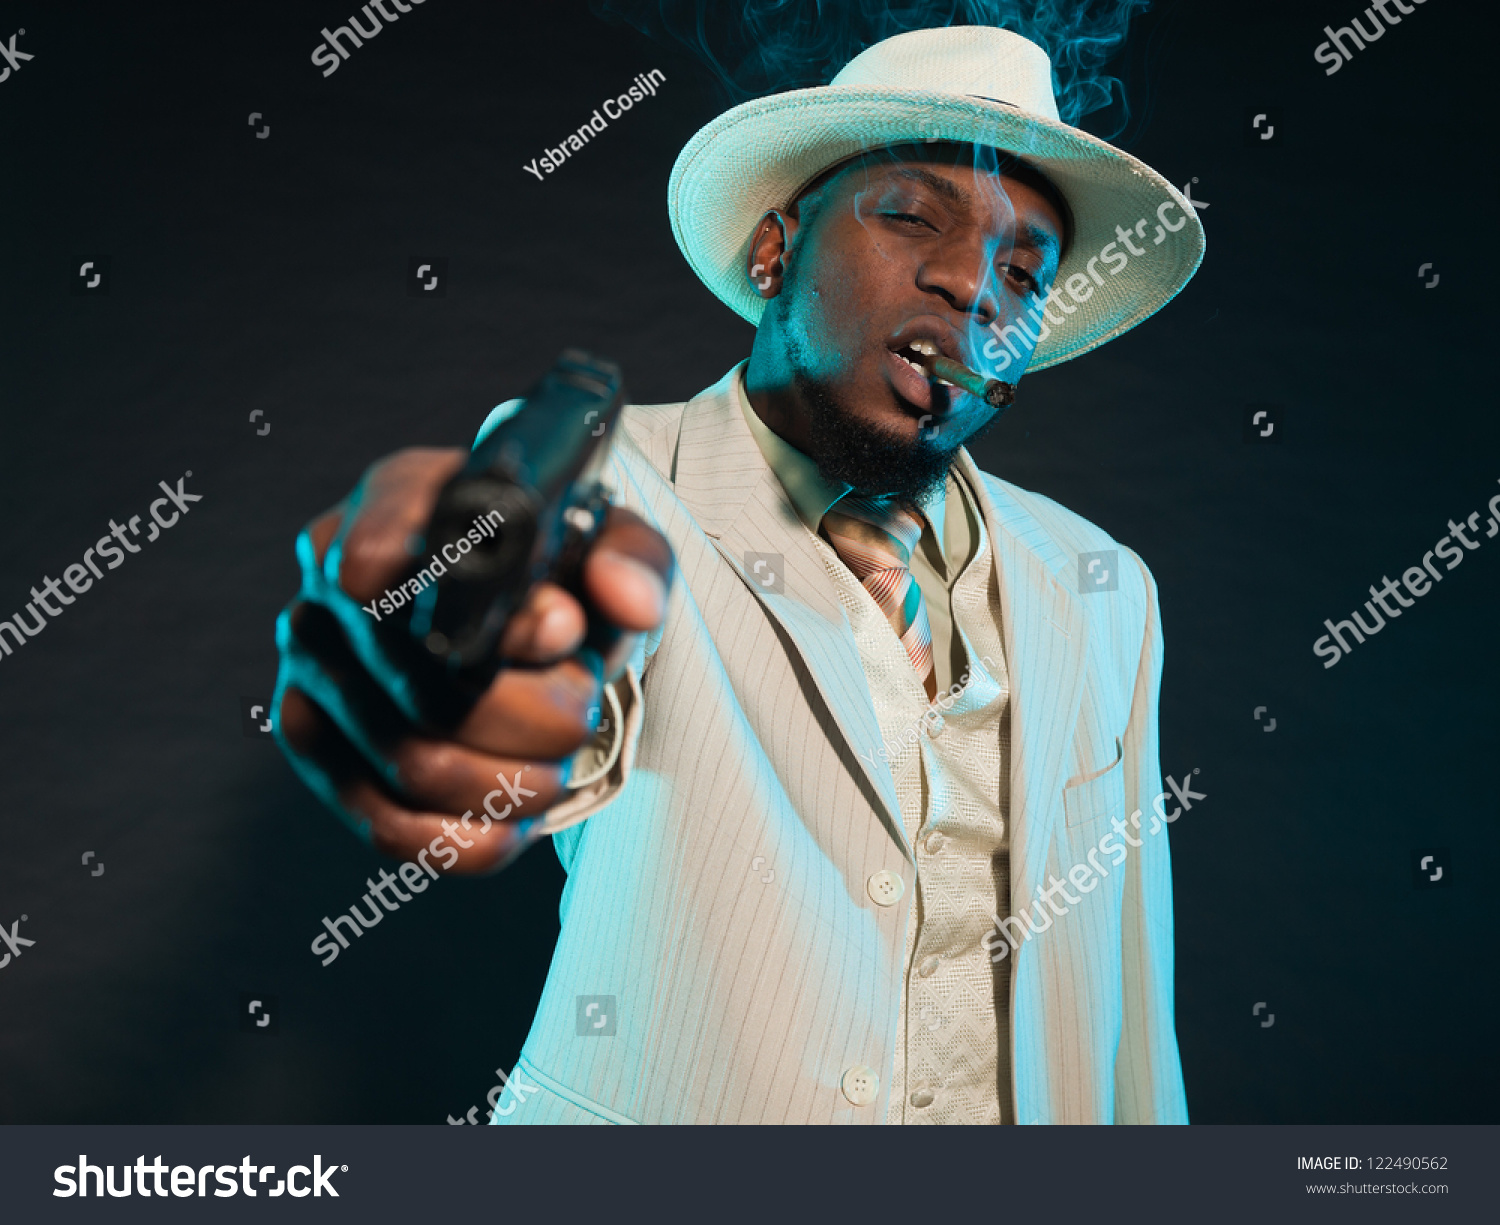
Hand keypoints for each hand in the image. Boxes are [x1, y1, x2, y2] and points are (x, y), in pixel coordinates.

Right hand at [273, 447, 672, 872]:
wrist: (520, 620)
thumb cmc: (554, 574)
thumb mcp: (611, 545)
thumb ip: (632, 557)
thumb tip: (626, 599)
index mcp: (395, 508)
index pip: (389, 558)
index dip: (488, 613)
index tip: (566, 630)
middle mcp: (332, 592)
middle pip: (428, 688)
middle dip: (540, 714)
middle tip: (583, 704)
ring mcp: (314, 677)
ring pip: (415, 765)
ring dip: (516, 784)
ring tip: (559, 760)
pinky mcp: (320, 754)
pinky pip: (390, 827)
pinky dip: (473, 836)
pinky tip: (516, 816)